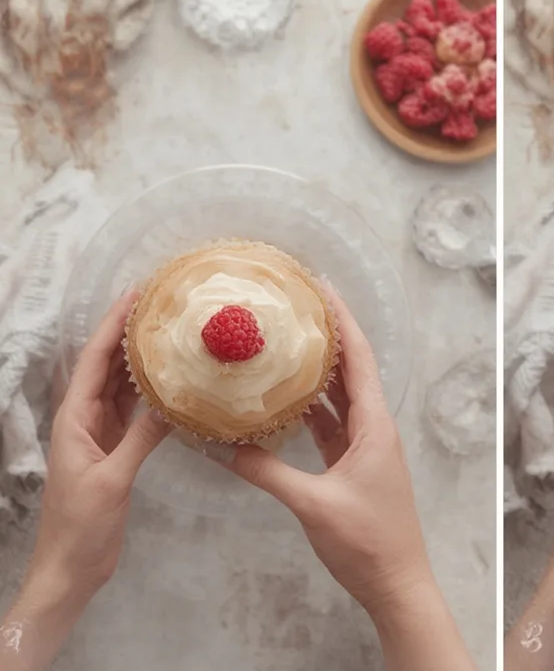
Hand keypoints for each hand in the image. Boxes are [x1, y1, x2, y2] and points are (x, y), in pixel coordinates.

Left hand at [25, 291, 170, 608]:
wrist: (70, 571)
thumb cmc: (80, 526)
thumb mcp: (112, 480)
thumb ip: (141, 438)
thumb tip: (174, 400)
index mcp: (74, 418)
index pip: (94, 360)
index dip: (113, 324)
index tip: (136, 292)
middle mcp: (84, 418)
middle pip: (107, 365)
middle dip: (129, 331)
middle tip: (161, 300)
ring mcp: (100, 433)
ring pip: (122, 385)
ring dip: (141, 358)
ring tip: (169, 328)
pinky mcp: (115, 450)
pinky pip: (134, 410)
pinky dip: (151, 392)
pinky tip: (172, 378)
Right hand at [220, 287, 431, 616]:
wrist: (396, 584)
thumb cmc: (366, 542)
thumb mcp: (312, 505)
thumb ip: (268, 472)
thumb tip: (225, 447)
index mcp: (374, 423)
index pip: (358, 357)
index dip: (341, 319)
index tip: (320, 286)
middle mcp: (373, 425)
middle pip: (350, 368)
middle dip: (326, 335)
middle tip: (296, 305)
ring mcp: (365, 445)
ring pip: (340, 396)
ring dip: (318, 370)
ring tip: (287, 340)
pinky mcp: (354, 465)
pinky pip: (332, 424)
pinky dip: (312, 408)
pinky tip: (287, 399)